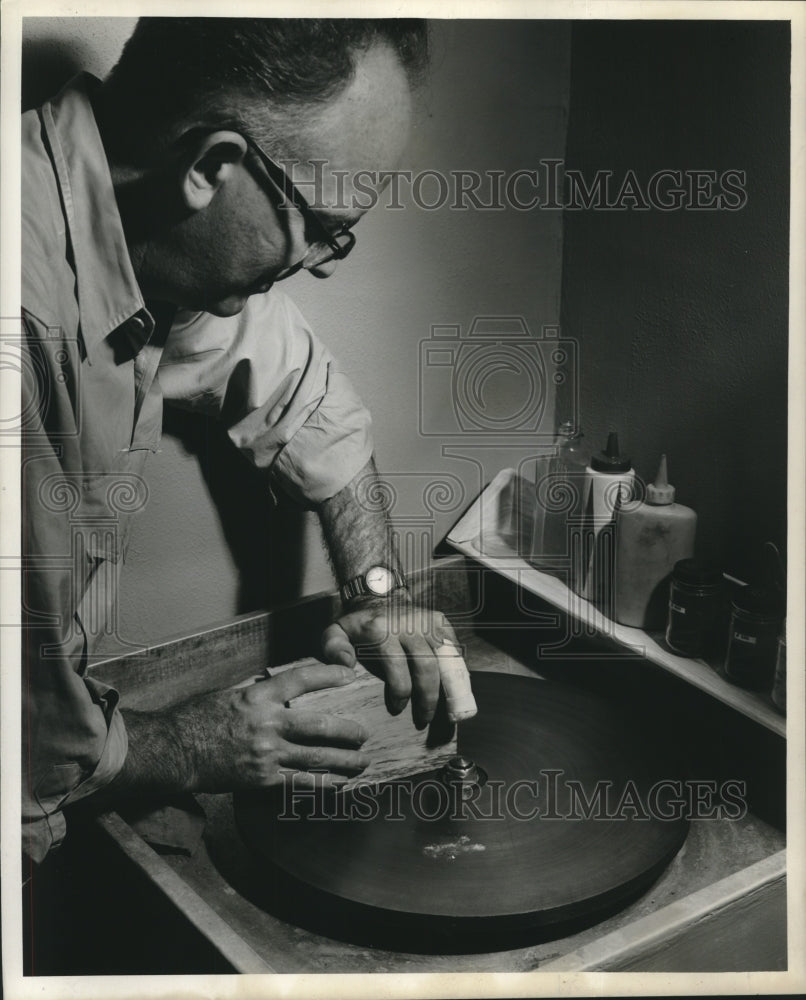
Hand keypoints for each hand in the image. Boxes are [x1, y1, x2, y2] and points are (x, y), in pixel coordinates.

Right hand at [173, 663, 369, 791]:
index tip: (348, 675)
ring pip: (316, 757)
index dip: (327, 675)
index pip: (300, 679)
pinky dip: (324, 782)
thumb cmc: (198, 719)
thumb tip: (284, 694)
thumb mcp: (230, 695)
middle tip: (364, 733)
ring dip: (344, 760)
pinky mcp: (262, 778)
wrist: (176, 751)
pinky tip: (340, 783)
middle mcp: (267, 723)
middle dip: (346, 730)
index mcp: (258, 697)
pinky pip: (300, 781)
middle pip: (318, 725)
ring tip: (363, 761)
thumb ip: (260, 697)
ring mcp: (266, 753)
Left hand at [321, 593, 458, 728]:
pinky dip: (458, 672)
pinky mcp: (441, 621)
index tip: (397, 709)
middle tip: (423, 718)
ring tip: (449, 713)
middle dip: (427, 698)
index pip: (398, 669)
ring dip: (449, 689)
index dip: (400, 694)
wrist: (380, 596)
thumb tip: (346, 665)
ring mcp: (428, 622)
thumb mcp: (336, 631)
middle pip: (427, 668)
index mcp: (381, 631)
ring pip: (446, 660)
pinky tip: (457, 691)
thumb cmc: (358, 624)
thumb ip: (333, 648)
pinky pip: (454, 650)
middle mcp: (408, 625)